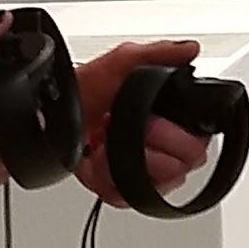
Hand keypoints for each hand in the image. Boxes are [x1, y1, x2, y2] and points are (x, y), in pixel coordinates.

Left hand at [71, 38, 208, 206]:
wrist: (49, 115)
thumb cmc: (82, 89)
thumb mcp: (121, 62)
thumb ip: (159, 53)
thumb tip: (189, 50)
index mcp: (169, 116)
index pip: (199, 141)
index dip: (176, 134)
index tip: (151, 119)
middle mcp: (160, 145)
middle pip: (184, 165)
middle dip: (153, 148)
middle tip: (129, 130)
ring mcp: (140, 168)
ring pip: (157, 185)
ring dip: (127, 162)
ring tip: (110, 143)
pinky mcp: (119, 188)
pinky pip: (128, 197)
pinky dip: (110, 180)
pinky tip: (100, 160)